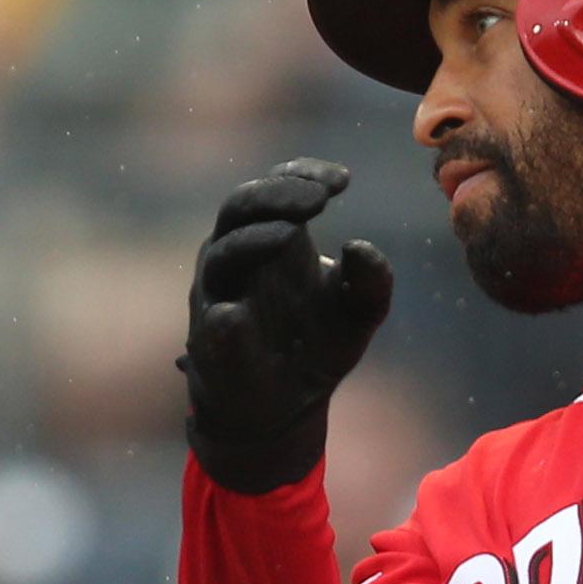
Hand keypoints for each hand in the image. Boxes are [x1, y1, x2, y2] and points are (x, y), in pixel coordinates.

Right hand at [181, 158, 393, 493]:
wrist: (287, 408)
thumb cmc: (318, 344)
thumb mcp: (360, 310)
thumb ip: (371, 279)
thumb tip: (362, 246)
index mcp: (273, 239)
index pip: (276, 189)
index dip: (303, 176)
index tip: (343, 180)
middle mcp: (238, 257)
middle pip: (242, 208)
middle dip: (276, 195)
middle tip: (318, 197)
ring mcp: (220, 296)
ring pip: (221, 255)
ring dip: (253, 241)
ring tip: (291, 235)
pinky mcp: (212, 344)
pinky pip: (211, 325)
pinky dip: (223, 319)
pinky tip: (235, 313)